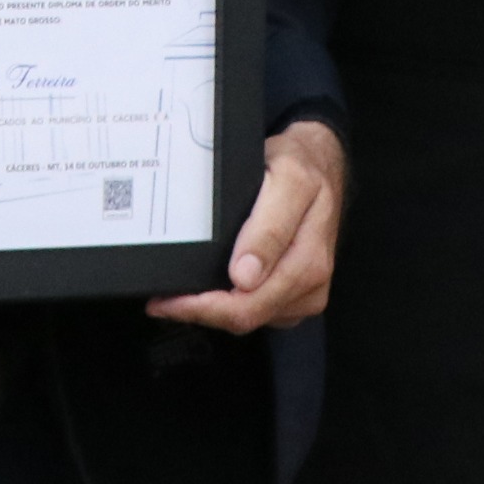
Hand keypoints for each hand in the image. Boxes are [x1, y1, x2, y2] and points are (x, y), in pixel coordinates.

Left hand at [148, 119, 344, 333]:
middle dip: (199, 312)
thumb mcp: (288, 181)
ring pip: (249, 319)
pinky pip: (257, 312)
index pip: (249, 305)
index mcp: (308, 261)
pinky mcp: (296, 296)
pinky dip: (228, 304)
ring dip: (212, 310)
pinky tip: (209, 289)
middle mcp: (310, 284)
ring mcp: (304, 293)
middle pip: (246, 318)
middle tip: (161, 299)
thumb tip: (245, 277)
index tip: (167, 300)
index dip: (202, 308)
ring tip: (178, 293)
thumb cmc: (302, 168)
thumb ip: (269, 228)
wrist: (321, 164)